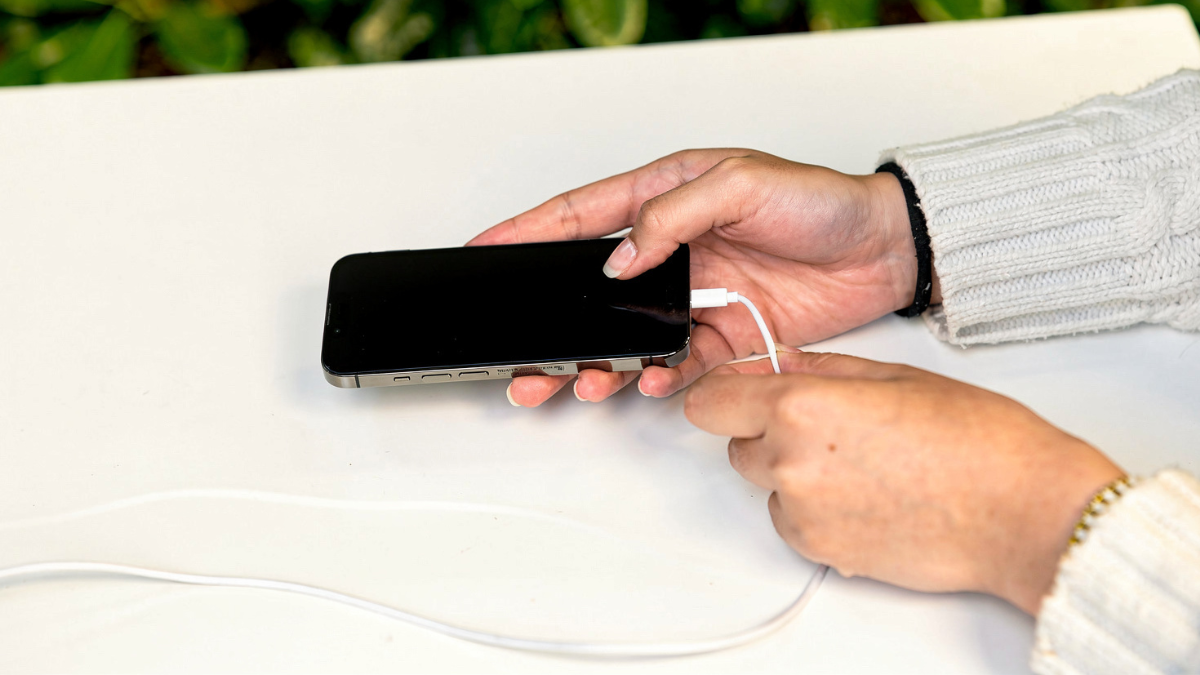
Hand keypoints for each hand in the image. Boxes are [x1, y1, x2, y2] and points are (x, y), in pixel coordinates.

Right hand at [468, 149, 926, 406]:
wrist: (882, 252)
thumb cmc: (819, 203)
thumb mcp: (740, 184)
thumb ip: (672, 217)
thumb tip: (619, 259)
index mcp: (665, 198)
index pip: (582, 215)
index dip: (530, 231)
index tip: (487, 247)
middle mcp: (672, 251)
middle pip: (592, 289)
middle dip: (553, 322)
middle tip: (521, 353)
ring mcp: (693, 297)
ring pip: (625, 336)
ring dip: (596, 361)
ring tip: (572, 382)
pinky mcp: (722, 336)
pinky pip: (675, 363)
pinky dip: (656, 378)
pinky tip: (644, 383)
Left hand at [684, 350, 1123, 613]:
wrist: (1022, 511)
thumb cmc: (977, 440)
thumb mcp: (893, 375)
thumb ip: (819, 369)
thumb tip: (778, 362)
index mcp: (801, 407)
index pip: (710, 403)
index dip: (726, 395)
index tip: (741, 393)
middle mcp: (790, 462)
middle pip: (738, 445)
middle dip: (769, 432)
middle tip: (832, 426)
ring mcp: (803, 513)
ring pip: (768, 485)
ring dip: (795, 472)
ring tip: (864, 464)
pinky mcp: (821, 552)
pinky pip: (793, 521)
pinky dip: (816, 510)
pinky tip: (870, 496)